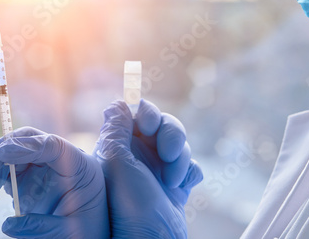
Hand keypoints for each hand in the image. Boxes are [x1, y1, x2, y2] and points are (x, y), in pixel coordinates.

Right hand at [0, 127, 108, 238]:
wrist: (89, 229)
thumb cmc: (87, 226)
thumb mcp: (73, 230)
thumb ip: (45, 227)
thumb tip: (9, 224)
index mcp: (80, 165)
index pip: (54, 146)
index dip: (28, 146)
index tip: (2, 152)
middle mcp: (60, 158)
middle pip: (26, 141)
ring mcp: (42, 164)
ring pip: (10, 153)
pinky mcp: (27, 174)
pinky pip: (5, 167)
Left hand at [94, 100, 202, 238]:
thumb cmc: (130, 206)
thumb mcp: (117, 162)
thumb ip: (116, 130)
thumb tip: (117, 103)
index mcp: (120, 146)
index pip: (137, 113)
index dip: (148, 114)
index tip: (148, 126)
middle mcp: (139, 155)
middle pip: (164, 124)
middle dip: (172, 136)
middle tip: (169, 154)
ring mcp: (159, 169)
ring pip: (181, 144)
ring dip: (181, 159)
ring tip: (171, 181)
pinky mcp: (177, 184)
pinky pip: (192, 166)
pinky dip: (190, 173)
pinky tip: (181, 187)